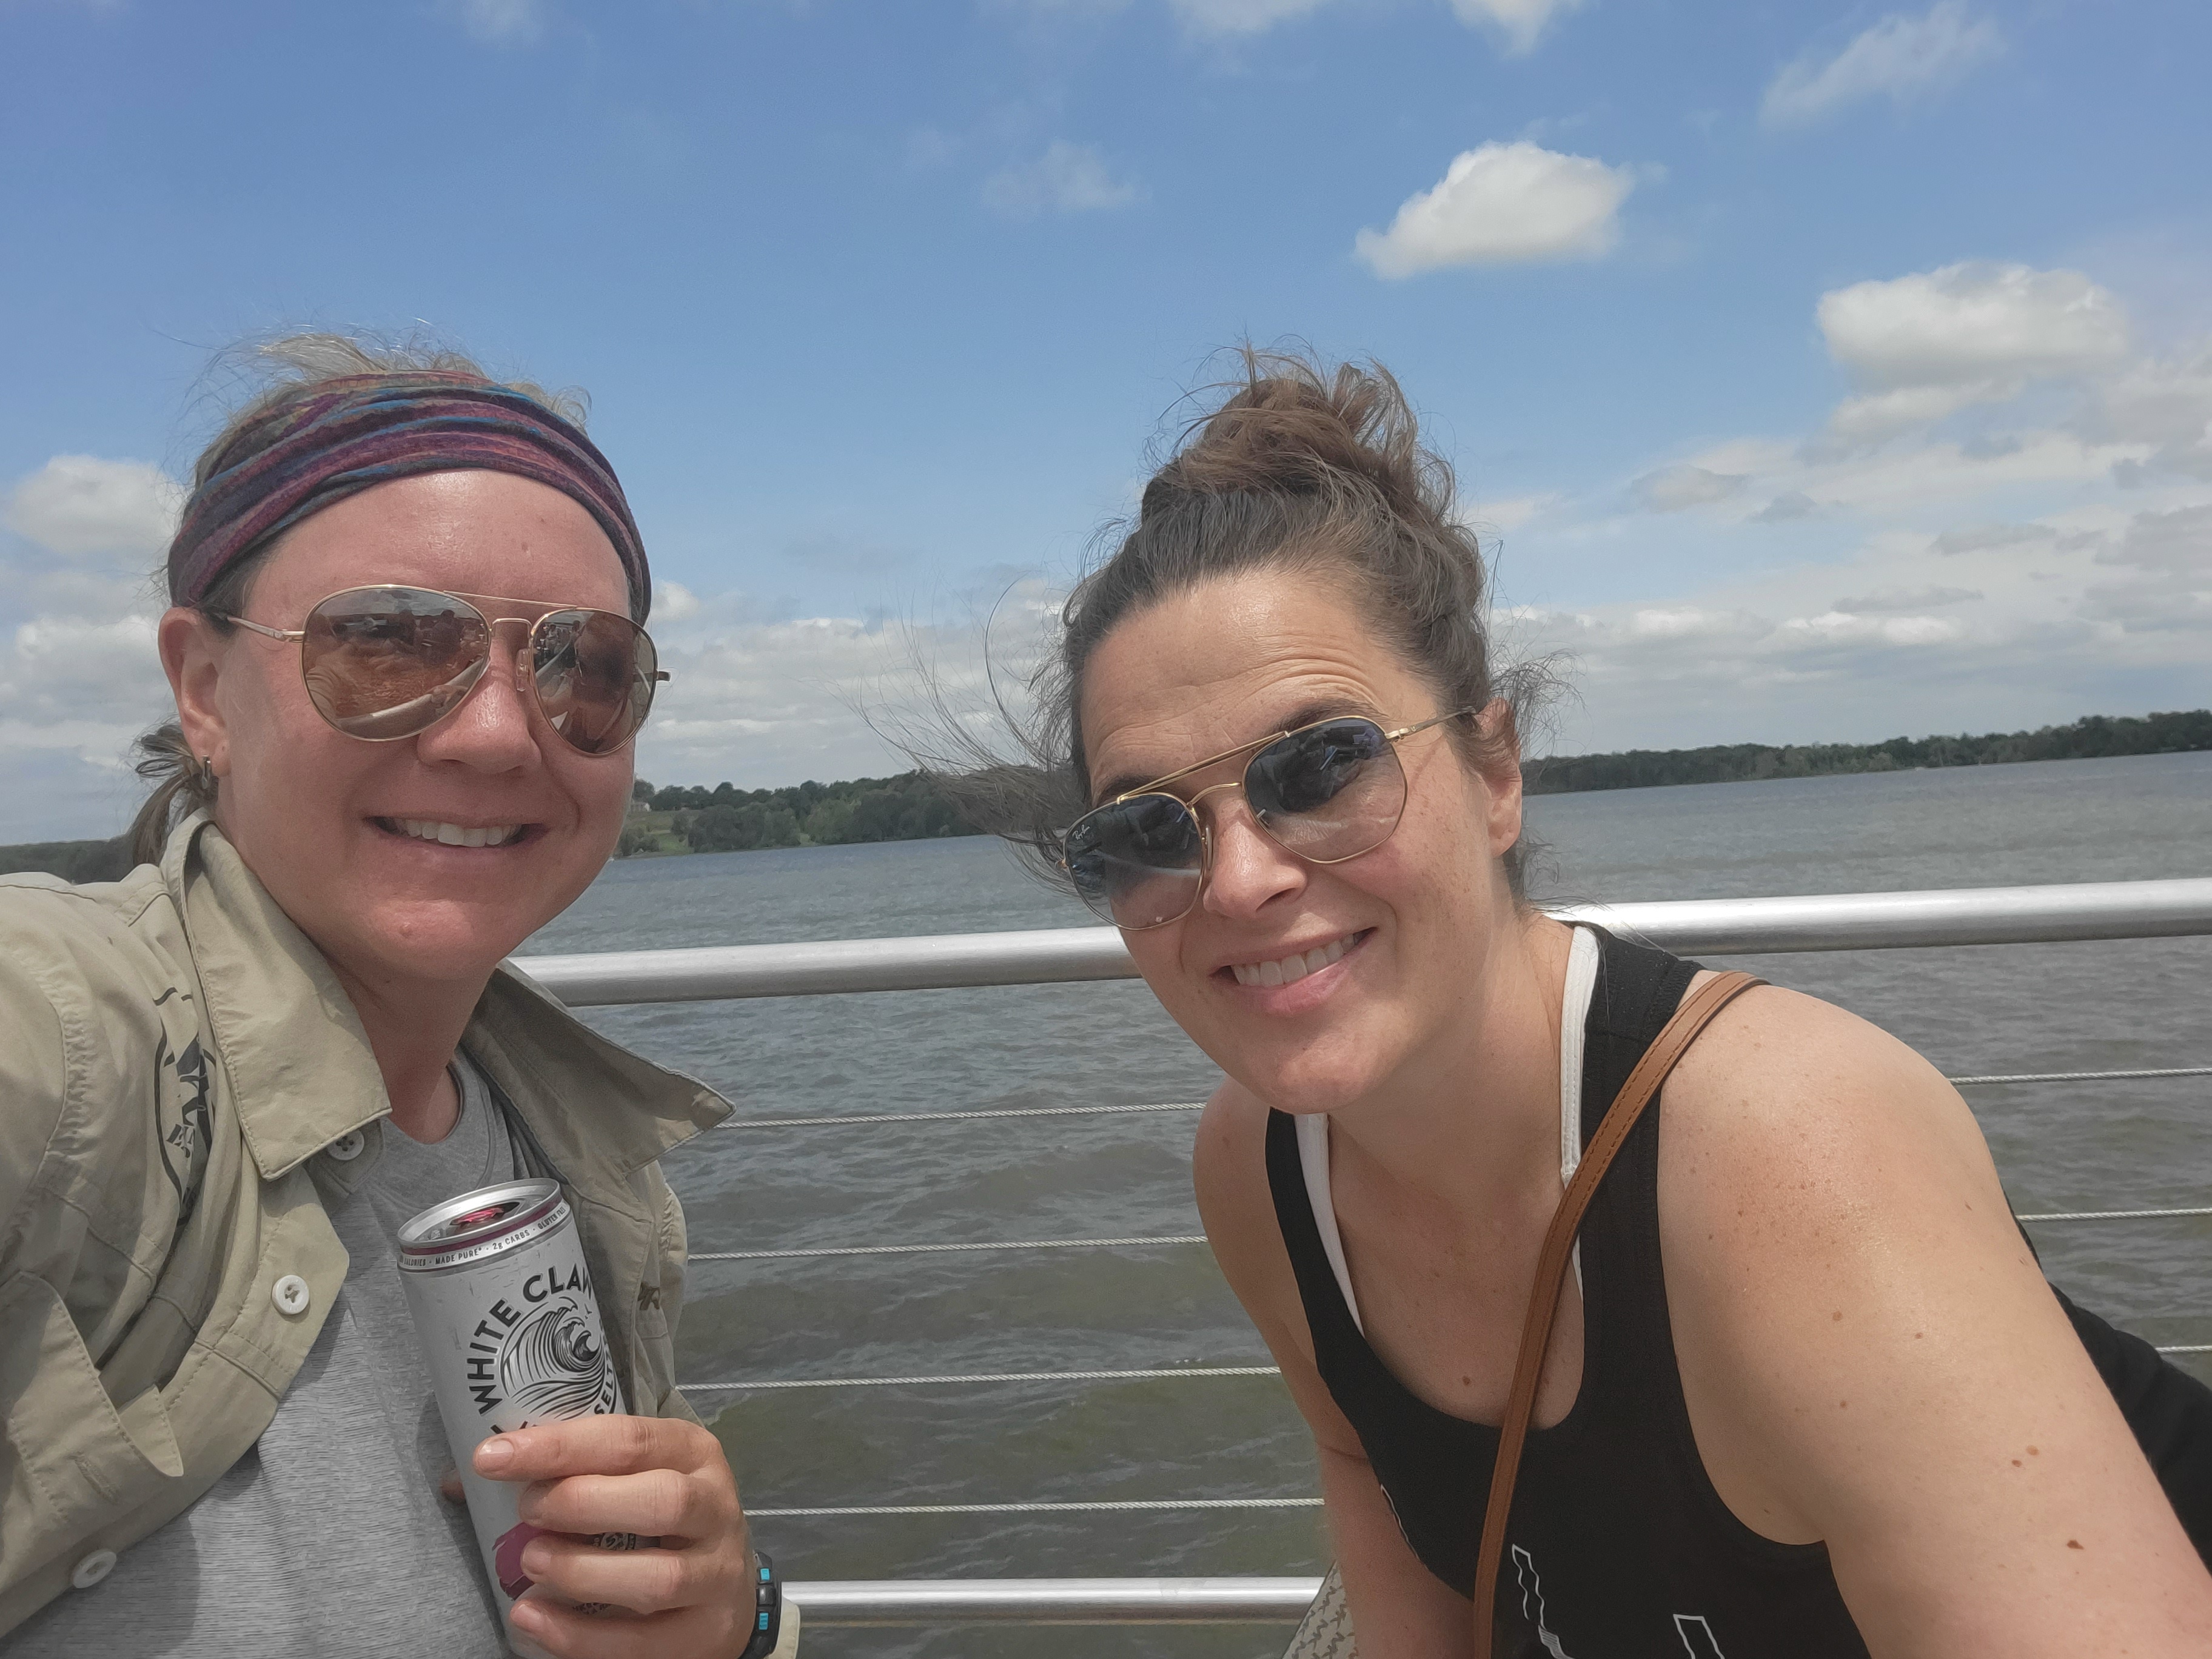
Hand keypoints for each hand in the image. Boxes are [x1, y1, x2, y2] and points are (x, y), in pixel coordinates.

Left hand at [473, 1414, 755, 1658]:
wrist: (726, 1587)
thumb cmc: (658, 1518)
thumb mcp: (629, 1477)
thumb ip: (563, 1472)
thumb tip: (458, 1481)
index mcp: (692, 1453)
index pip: (629, 1440)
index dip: (558, 1447)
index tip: (493, 1457)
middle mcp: (715, 1508)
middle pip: (661, 1502)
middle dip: (580, 1505)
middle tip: (527, 1512)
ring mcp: (716, 1575)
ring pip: (657, 1579)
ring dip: (580, 1572)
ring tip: (530, 1564)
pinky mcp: (704, 1635)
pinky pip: (640, 1644)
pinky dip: (578, 1635)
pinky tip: (532, 1618)